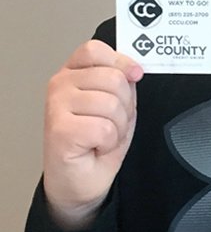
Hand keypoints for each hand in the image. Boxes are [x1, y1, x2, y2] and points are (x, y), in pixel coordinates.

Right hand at [43, 40, 143, 230]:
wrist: (81, 181)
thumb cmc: (97, 142)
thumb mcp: (118, 106)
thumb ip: (122, 83)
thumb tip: (134, 69)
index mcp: (73, 74)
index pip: (96, 50)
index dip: (122, 62)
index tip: (134, 75)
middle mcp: (60, 85)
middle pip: (113, 78)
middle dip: (125, 106)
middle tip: (111, 122)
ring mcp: (56, 106)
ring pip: (111, 104)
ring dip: (117, 126)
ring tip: (102, 135)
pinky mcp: (60, 129)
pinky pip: (104, 127)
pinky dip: (109, 142)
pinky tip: (96, 146)